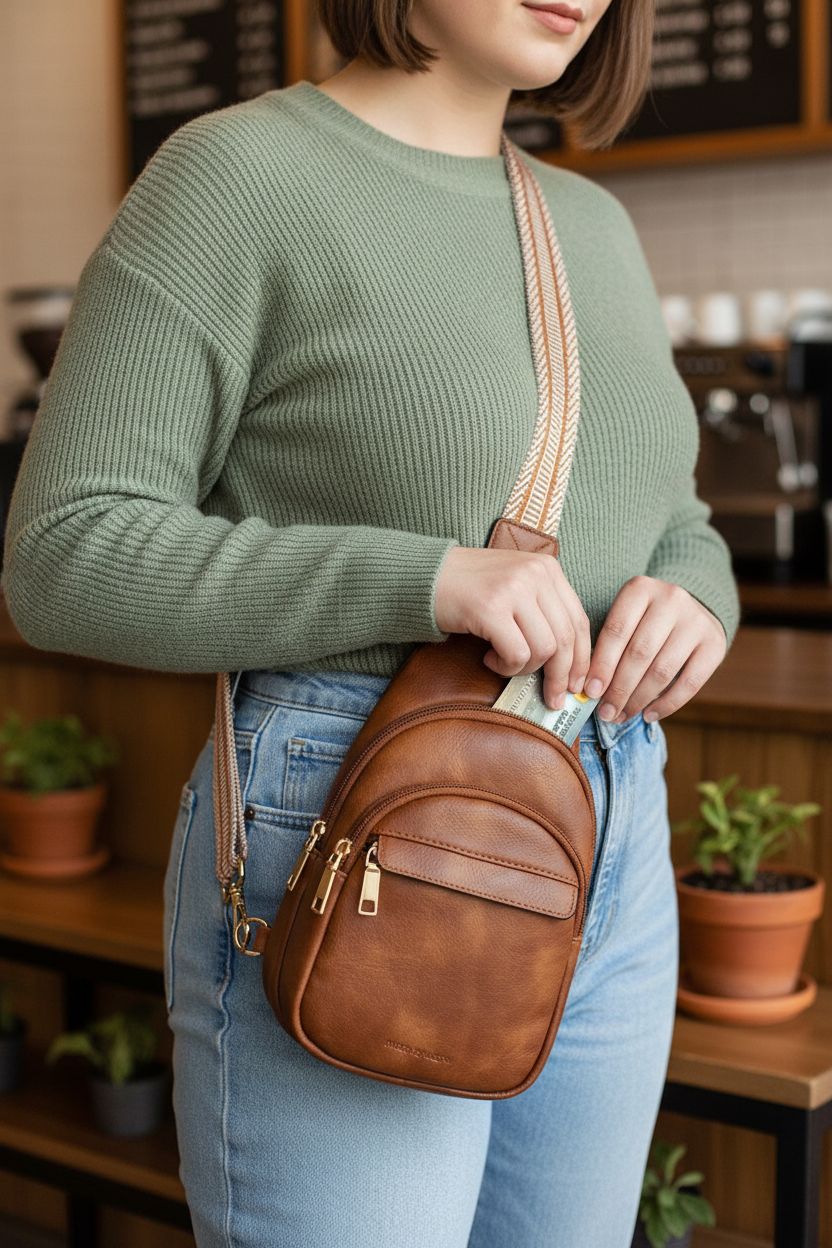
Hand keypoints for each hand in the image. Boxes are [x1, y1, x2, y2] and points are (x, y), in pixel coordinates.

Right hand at [434, 546, 590, 708]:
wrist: (424, 576)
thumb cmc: (470, 588)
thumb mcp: (516, 585)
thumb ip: (543, 610)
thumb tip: (570, 661)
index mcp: (547, 568)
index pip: (578, 620)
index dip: (582, 659)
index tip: (577, 684)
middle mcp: (535, 574)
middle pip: (566, 639)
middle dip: (561, 676)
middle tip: (554, 699)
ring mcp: (513, 589)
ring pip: (544, 649)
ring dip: (526, 669)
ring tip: (505, 664)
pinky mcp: (490, 608)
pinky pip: (517, 654)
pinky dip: (506, 667)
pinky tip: (489, 659)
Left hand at [583, 575, 726, 722]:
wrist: (690, 610)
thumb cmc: (644, 621)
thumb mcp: (625, 618)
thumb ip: (607, 647)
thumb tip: (591, 690)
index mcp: (640, 589)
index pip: (616, 631)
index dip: (602, 665)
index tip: (590, 692)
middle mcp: (671, 599)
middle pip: (639, 652)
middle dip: (619, 688)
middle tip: (606, 713)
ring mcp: (696, 621)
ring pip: (662, 670)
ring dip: (639, 699)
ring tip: (622, 715)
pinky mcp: (715, 644)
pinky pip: (690, 683)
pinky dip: (667, 704)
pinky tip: (649, 715)